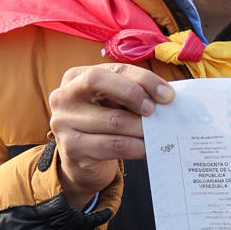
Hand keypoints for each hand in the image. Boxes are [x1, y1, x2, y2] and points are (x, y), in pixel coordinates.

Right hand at [46, 63, 172, 209]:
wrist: (82, 159)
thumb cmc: (104, 122)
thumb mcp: (114, 102)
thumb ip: (133, 93)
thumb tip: (166, 96)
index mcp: (76, 77)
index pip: (113, 69)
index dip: (144, 79)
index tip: (167, 95)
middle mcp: (63, 96)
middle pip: (99, 83)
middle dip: (134, 94)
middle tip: (155, 111)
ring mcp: (63, 122)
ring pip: (113, 120)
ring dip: (142, 127)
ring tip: (159, 132)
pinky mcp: (72, 148)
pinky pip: (113, 145)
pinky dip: (137, 147)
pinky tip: (149, 148)